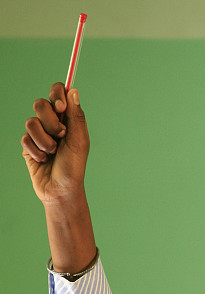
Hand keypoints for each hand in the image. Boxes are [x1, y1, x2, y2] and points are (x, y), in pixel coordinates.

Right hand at [21, 82, 89, 206]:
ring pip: (31, 122)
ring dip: (44, 141)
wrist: (60, 191)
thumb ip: (76, 116)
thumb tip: (73, 90)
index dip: (57, 95)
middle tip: (60, 136)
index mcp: (67, 118)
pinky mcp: (28, 145)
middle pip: (40, 104)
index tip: (61, 108)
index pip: (58, 92)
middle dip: (50, 122)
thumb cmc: (73, 168)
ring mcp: (38, 133)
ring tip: (53, 153)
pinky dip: (37, 151)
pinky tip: (44, 160)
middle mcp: (52, 123)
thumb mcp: (79, 141)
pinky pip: (25, 138)